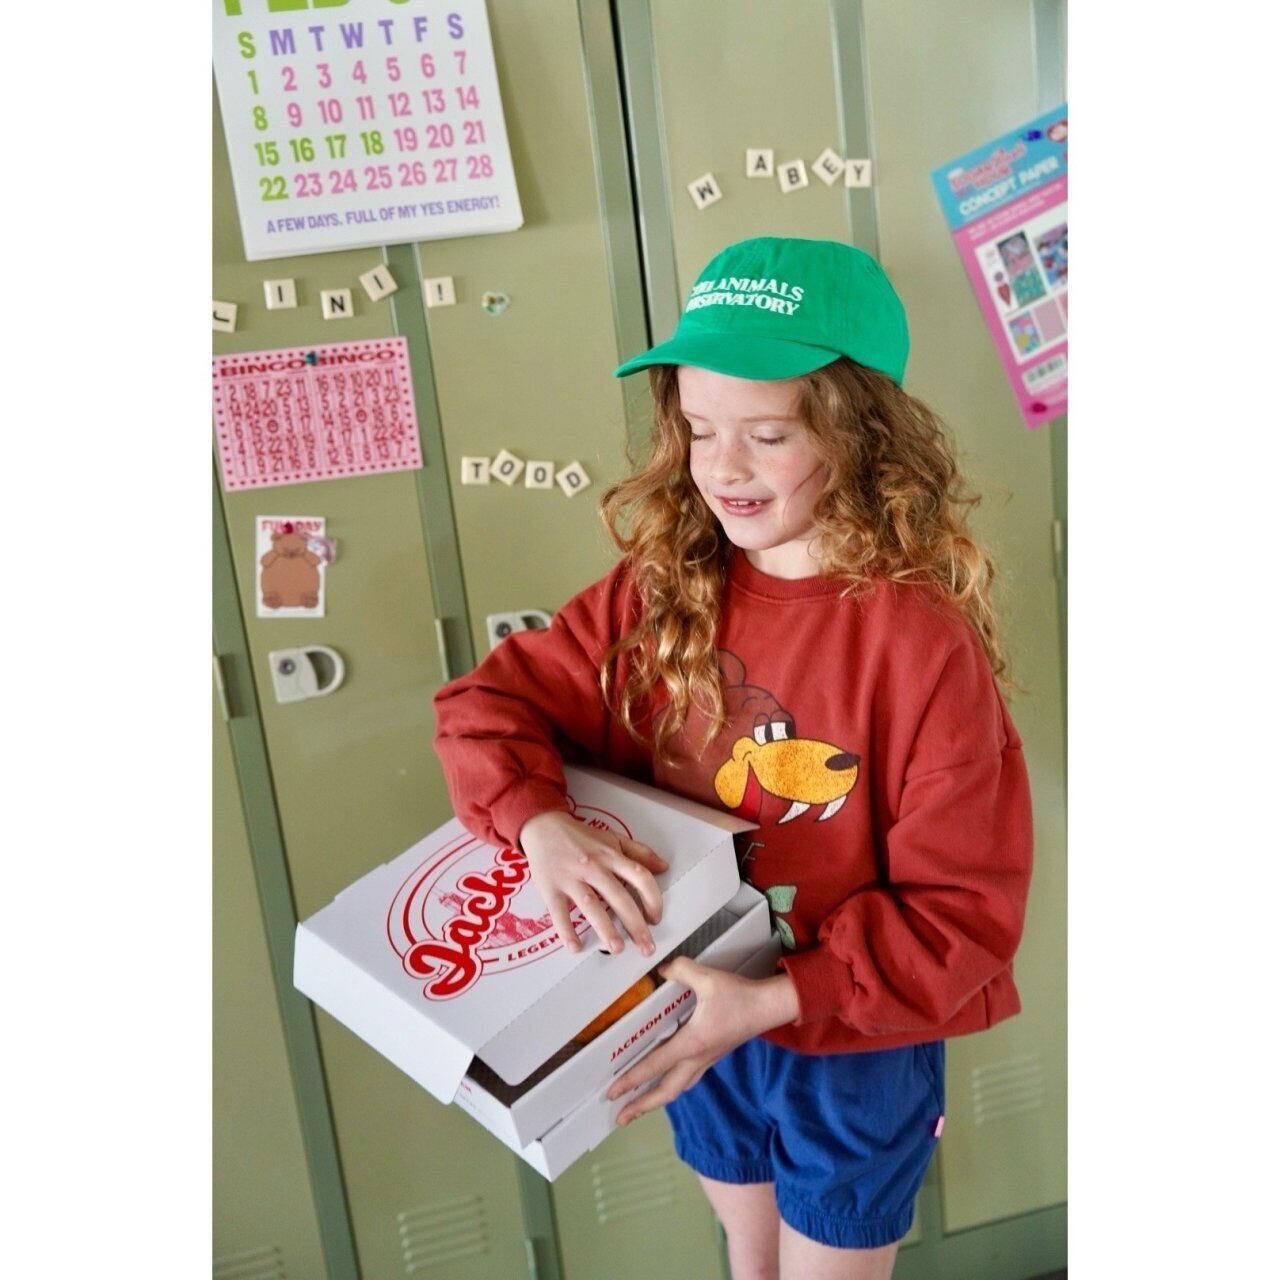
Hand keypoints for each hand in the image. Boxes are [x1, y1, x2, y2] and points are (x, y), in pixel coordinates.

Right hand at [518, 809, 667, 956]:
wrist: (544, 826)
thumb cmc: (580, 836)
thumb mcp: (612, 838)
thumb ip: (639, 852)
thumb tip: (663, 866)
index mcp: (611, 855)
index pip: (639, 876)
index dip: (652, 899)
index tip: (656, 918)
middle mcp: (593, 867)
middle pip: (618, 897)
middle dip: (635, 925)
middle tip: (646, 947)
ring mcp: (571, 878)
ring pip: (591, 905)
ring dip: (605, 929)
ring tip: (617, 948)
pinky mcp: (551, 888)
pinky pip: (559, 912)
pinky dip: (566, 931)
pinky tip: (575, 947)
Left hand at [605, 957, 798, 1125]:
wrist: (769, 1007)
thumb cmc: (740, 996)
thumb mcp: (708, 978)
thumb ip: (681, 970)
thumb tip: (661, 970)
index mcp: (692, 1043)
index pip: (654, 1066)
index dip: (631, 1079)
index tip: (611, 1092)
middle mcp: (697, 1058)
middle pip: (665, 1091)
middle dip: (641, 1106)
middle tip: (619, 1117)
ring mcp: (707, 1060)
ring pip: (677, 1088)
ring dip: (656, 1100)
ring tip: (638, 1108)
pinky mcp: (713, 1056)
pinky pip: (688, 1079)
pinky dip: (672, 1087)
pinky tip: (667, 1083)